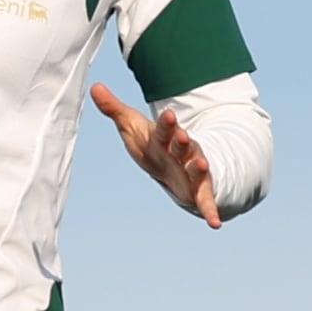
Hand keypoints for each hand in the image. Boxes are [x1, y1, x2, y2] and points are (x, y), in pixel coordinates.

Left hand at [91, 83, 219, 227]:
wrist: (173, 165)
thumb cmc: (150, 144)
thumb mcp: (132, 127)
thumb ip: (114, 109)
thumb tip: (95, 86)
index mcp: (163, 138)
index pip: (164, 129)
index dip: (166, 124)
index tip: (168, 115)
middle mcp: (180, 153)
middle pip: (182, 146)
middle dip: (182, 141)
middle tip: (183, 135)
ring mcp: (191, 171)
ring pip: (197, 168)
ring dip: (200, 167)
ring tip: (203, 164)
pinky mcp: (197, 191)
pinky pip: (205, 201)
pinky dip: (210, 211)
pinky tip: (216, 224)